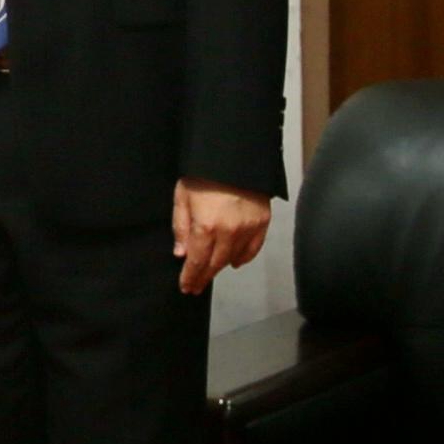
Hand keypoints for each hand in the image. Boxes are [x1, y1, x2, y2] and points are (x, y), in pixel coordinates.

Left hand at [174, 178, 273, 294]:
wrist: (234, 156)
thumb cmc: (203, 174)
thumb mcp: (182, 197)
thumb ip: (181, 227)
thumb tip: (181, 254)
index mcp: (206, 226)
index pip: (197, 261)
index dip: (191, 277)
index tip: (186, 287)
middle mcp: (229, 232)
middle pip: (216, 264)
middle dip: (203, 277)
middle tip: (195, 286)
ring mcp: (248, 228)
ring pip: (234, 258)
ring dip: (221, 267)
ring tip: (210, 273)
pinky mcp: (263, 222)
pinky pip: (253, 249)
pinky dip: (243, 258)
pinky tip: (235, 262)